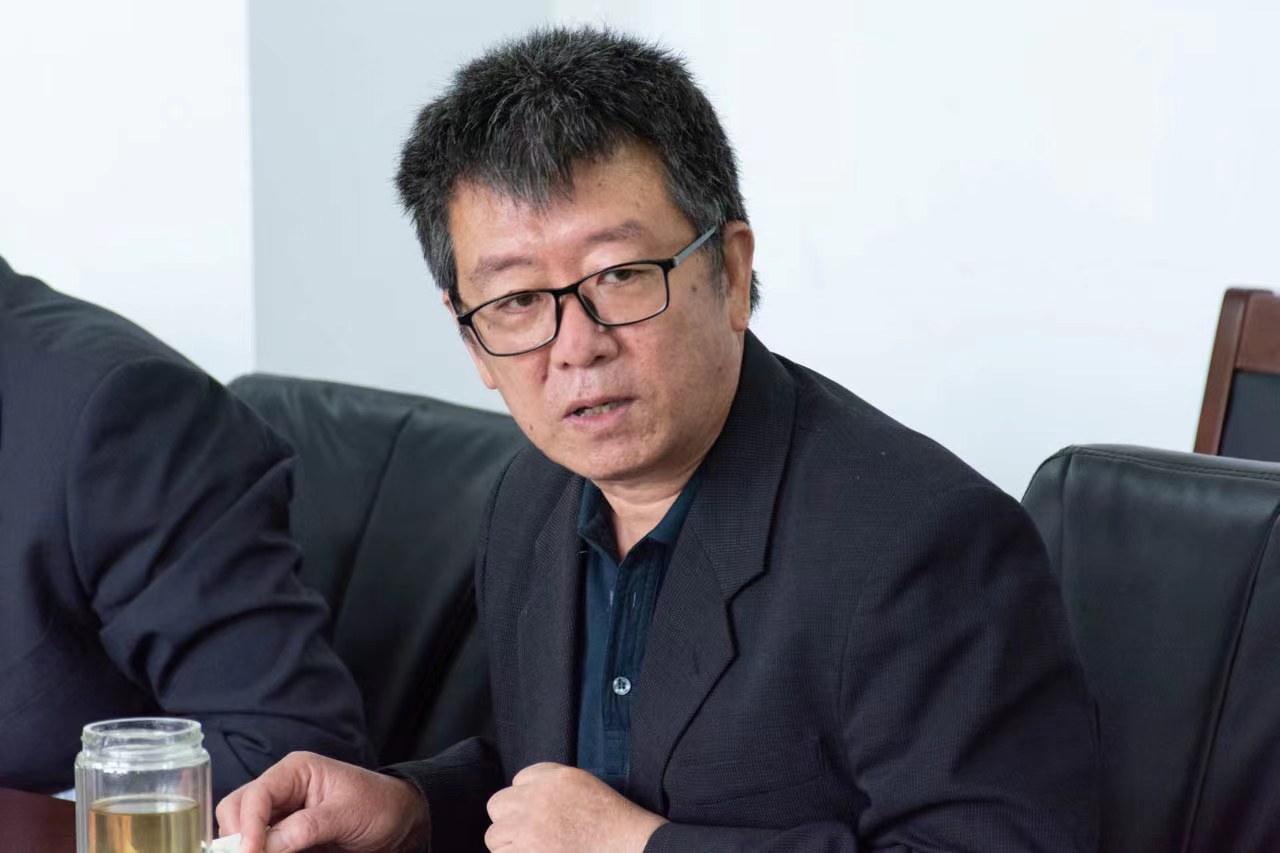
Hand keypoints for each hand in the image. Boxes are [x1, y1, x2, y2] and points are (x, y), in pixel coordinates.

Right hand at [215, 751, 429, 852]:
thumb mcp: (346, 815)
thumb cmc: (379, 806)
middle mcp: (282, 790)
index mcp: (295, 771)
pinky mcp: (284, 836)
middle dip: (237, 837)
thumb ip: (305, 828)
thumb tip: (265, 846)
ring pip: (242, 832)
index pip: (255, 796)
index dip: (246, 826)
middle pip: (236, 811)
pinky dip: (261, 852)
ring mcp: (281, 814)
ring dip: (249, 847)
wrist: (400, 822)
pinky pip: (261, 846)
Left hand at [485, 763, 665, 851]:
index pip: (518, 781)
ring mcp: (529, 830)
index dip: (526, 800)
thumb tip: (521, 793)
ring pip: (494, 836)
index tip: (539, 814)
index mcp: (554, 778)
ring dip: (508, 844)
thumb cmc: (610, 821)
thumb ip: (550, 783)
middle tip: (528, 834)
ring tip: (534, 849)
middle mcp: (536, 800)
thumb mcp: (582, 784)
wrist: (627, 847)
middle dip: (508, 819)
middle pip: (498, 805)